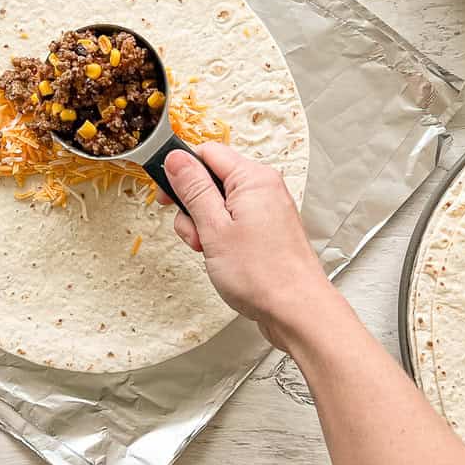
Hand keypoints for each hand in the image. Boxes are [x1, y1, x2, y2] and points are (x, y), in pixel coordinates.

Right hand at [156, 143, 331, 348]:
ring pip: (219, 203)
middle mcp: (264, 188)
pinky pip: (233, 221)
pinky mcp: (267, 230)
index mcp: (253, 178)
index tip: (166, 195)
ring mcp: (267, 210)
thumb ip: (193, 189)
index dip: (181, 171)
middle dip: (192, 205)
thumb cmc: (262, 275)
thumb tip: (176, 159)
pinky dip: (220, 236)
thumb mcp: (214, 228)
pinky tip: (220, 257)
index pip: (207, 152)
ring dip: (204, 225)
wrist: (297, 312)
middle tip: (192, 232)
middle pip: (212, 179)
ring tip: (208, 251)